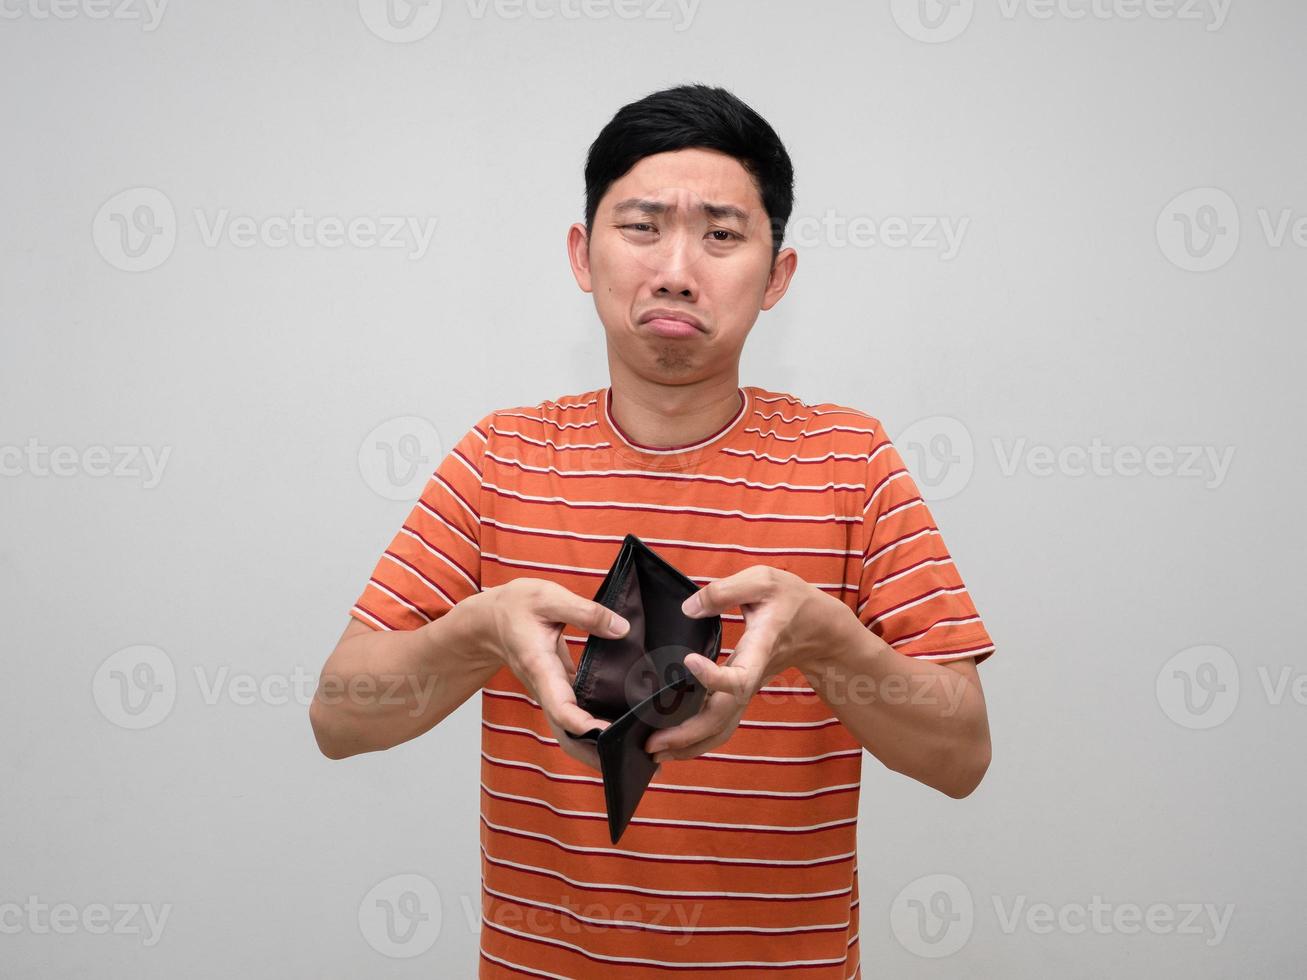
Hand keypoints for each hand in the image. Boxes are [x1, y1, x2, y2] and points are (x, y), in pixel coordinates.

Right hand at [469, 578, 629, 771]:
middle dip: (594, 755)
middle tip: (631, 764)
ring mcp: (551, 693)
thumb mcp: (549, 597)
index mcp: (540, 668)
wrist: (489, 620)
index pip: (560, 706)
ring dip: (597, 748)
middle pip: (567, 735)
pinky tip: (623, 728)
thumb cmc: (517, 607)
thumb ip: (586, 613)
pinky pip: (576, 717)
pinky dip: (595, 729)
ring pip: (571, 732)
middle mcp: (545, 688)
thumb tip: (622, 629)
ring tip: (634, 756)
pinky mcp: (559, 690)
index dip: (582, 725)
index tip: (606, 735)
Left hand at [644, 565, 845, 763]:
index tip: (688, 661)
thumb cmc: (789, 599)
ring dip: (690, 746)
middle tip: (651, 743)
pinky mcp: (741, 694)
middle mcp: (753, 678)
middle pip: (724, 717)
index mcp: (759, 649)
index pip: (740, 676)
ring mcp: (747, 690)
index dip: (714, 677)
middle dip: (689, 734)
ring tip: (655, 753)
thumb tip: (688, 609)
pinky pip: (721, 724)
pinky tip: (672, 744)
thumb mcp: (763, 579)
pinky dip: (697, 739)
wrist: (818, 627)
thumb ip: (725, 591)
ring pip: (722, 729)